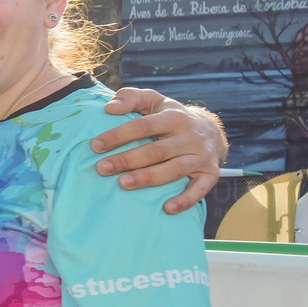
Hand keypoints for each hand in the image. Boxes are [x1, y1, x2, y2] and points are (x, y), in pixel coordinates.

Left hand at [93, 89, 228, 213]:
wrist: (212, 130)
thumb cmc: (170, 117)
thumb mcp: (153, 101)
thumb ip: (131, 97)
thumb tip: (109, 107)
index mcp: (174, 117)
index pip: (143, 125)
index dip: (119, 135)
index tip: (96, 146)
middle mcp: (190, 136)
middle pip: (157, 150)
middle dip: (128, 159)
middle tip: (102, 168)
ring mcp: (202, 156)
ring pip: (175, 169)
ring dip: (149, 178)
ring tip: (123, 184)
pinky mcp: (210, 173)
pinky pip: (200, 189)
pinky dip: (186, 200)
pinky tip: (167, 208)